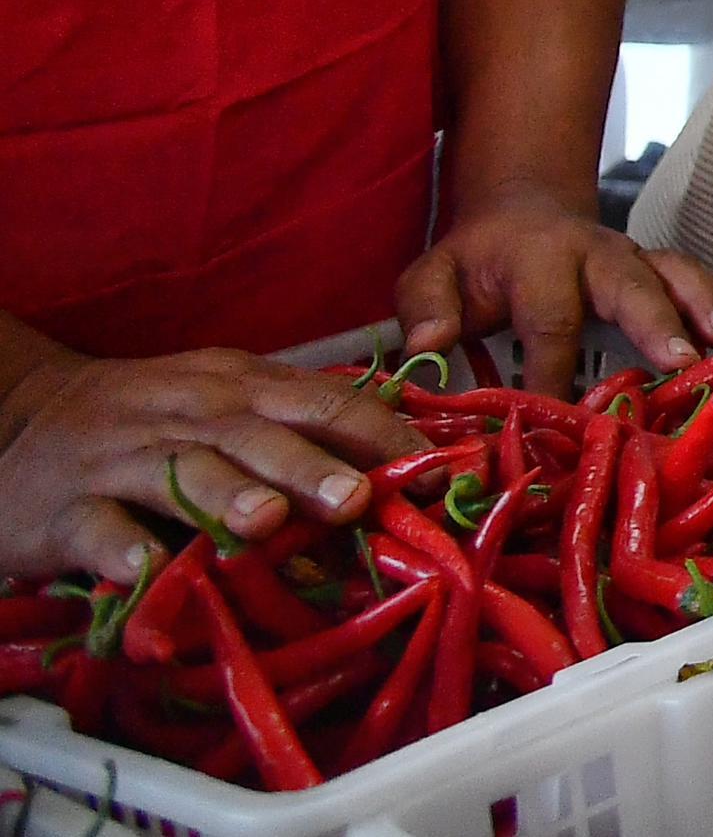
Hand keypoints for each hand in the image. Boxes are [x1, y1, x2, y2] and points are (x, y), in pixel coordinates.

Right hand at [0, 349, 424, 583]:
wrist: (19, 415)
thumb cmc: (150, 417)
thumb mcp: (225, 401)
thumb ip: (300, 428)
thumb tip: (402, 465)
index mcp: (236, 386)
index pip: (320, 401)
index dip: (377, 433)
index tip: (432, 469)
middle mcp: (186, 416)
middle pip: (254, 435)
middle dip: (307, 466)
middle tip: (355, 499)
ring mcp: (122, 461)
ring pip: (180, 474)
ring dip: (226, 497)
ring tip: (265, 524)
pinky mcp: (65, 513)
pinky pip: (100, 530)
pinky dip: (127, 548)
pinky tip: (154, 566)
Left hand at [392, 180, 712, 397]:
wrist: (520, 211)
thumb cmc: (474, 263)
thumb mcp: (430, 275)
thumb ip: (424, 308)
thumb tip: (427, 348)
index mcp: (536, 258)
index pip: (549, 319)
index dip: (553, 371)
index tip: (557, 418)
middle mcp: (591, 251)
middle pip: (626, 284)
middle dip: (652, 322)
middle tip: (676, 361)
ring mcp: (628, 256)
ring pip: (669, 273)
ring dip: (697, 306)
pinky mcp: (651, 266)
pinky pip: (687, 276)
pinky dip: (711, 302)